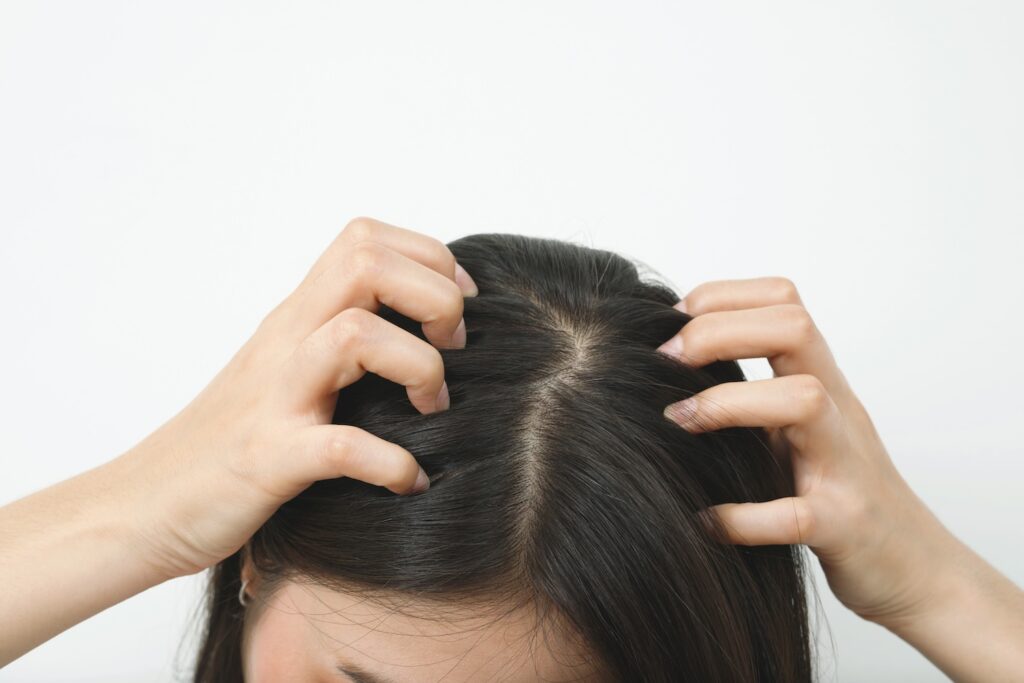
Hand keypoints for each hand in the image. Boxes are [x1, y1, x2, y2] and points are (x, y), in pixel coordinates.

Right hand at [123, 217, 478, 579]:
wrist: (147, 504)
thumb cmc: (232, 439)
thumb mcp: (287, 368)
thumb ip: (338, 336)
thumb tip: (421, 327)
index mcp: (297, 317)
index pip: (367, 238)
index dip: (431, 261)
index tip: (455, 312)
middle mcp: (286, 342)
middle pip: (367, 262)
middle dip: (434, 299)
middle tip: (450, 353)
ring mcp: (274, 397)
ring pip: (355, 334)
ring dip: (419, 368)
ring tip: (430, 408)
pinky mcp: (267, 459)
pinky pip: (338, 446)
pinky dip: (389, 463)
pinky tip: (407, 481)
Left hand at [656, 277, 958, 625]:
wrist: (916, 572)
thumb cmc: (837, 495)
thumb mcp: (795, 431)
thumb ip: (750, 396)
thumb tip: (665, 367)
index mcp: (821, 383)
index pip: (783, 302)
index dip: (720, 298)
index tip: (669, 326)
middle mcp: (837, 413)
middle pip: (795, 329)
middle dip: (718, 333)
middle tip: (664, 362)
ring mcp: (844, 467)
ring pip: (806, 401)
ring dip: (727, 404)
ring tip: (677, 422)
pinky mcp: (842, 526)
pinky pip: (794, 515)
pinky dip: (743, 517)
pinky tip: (706, 521)